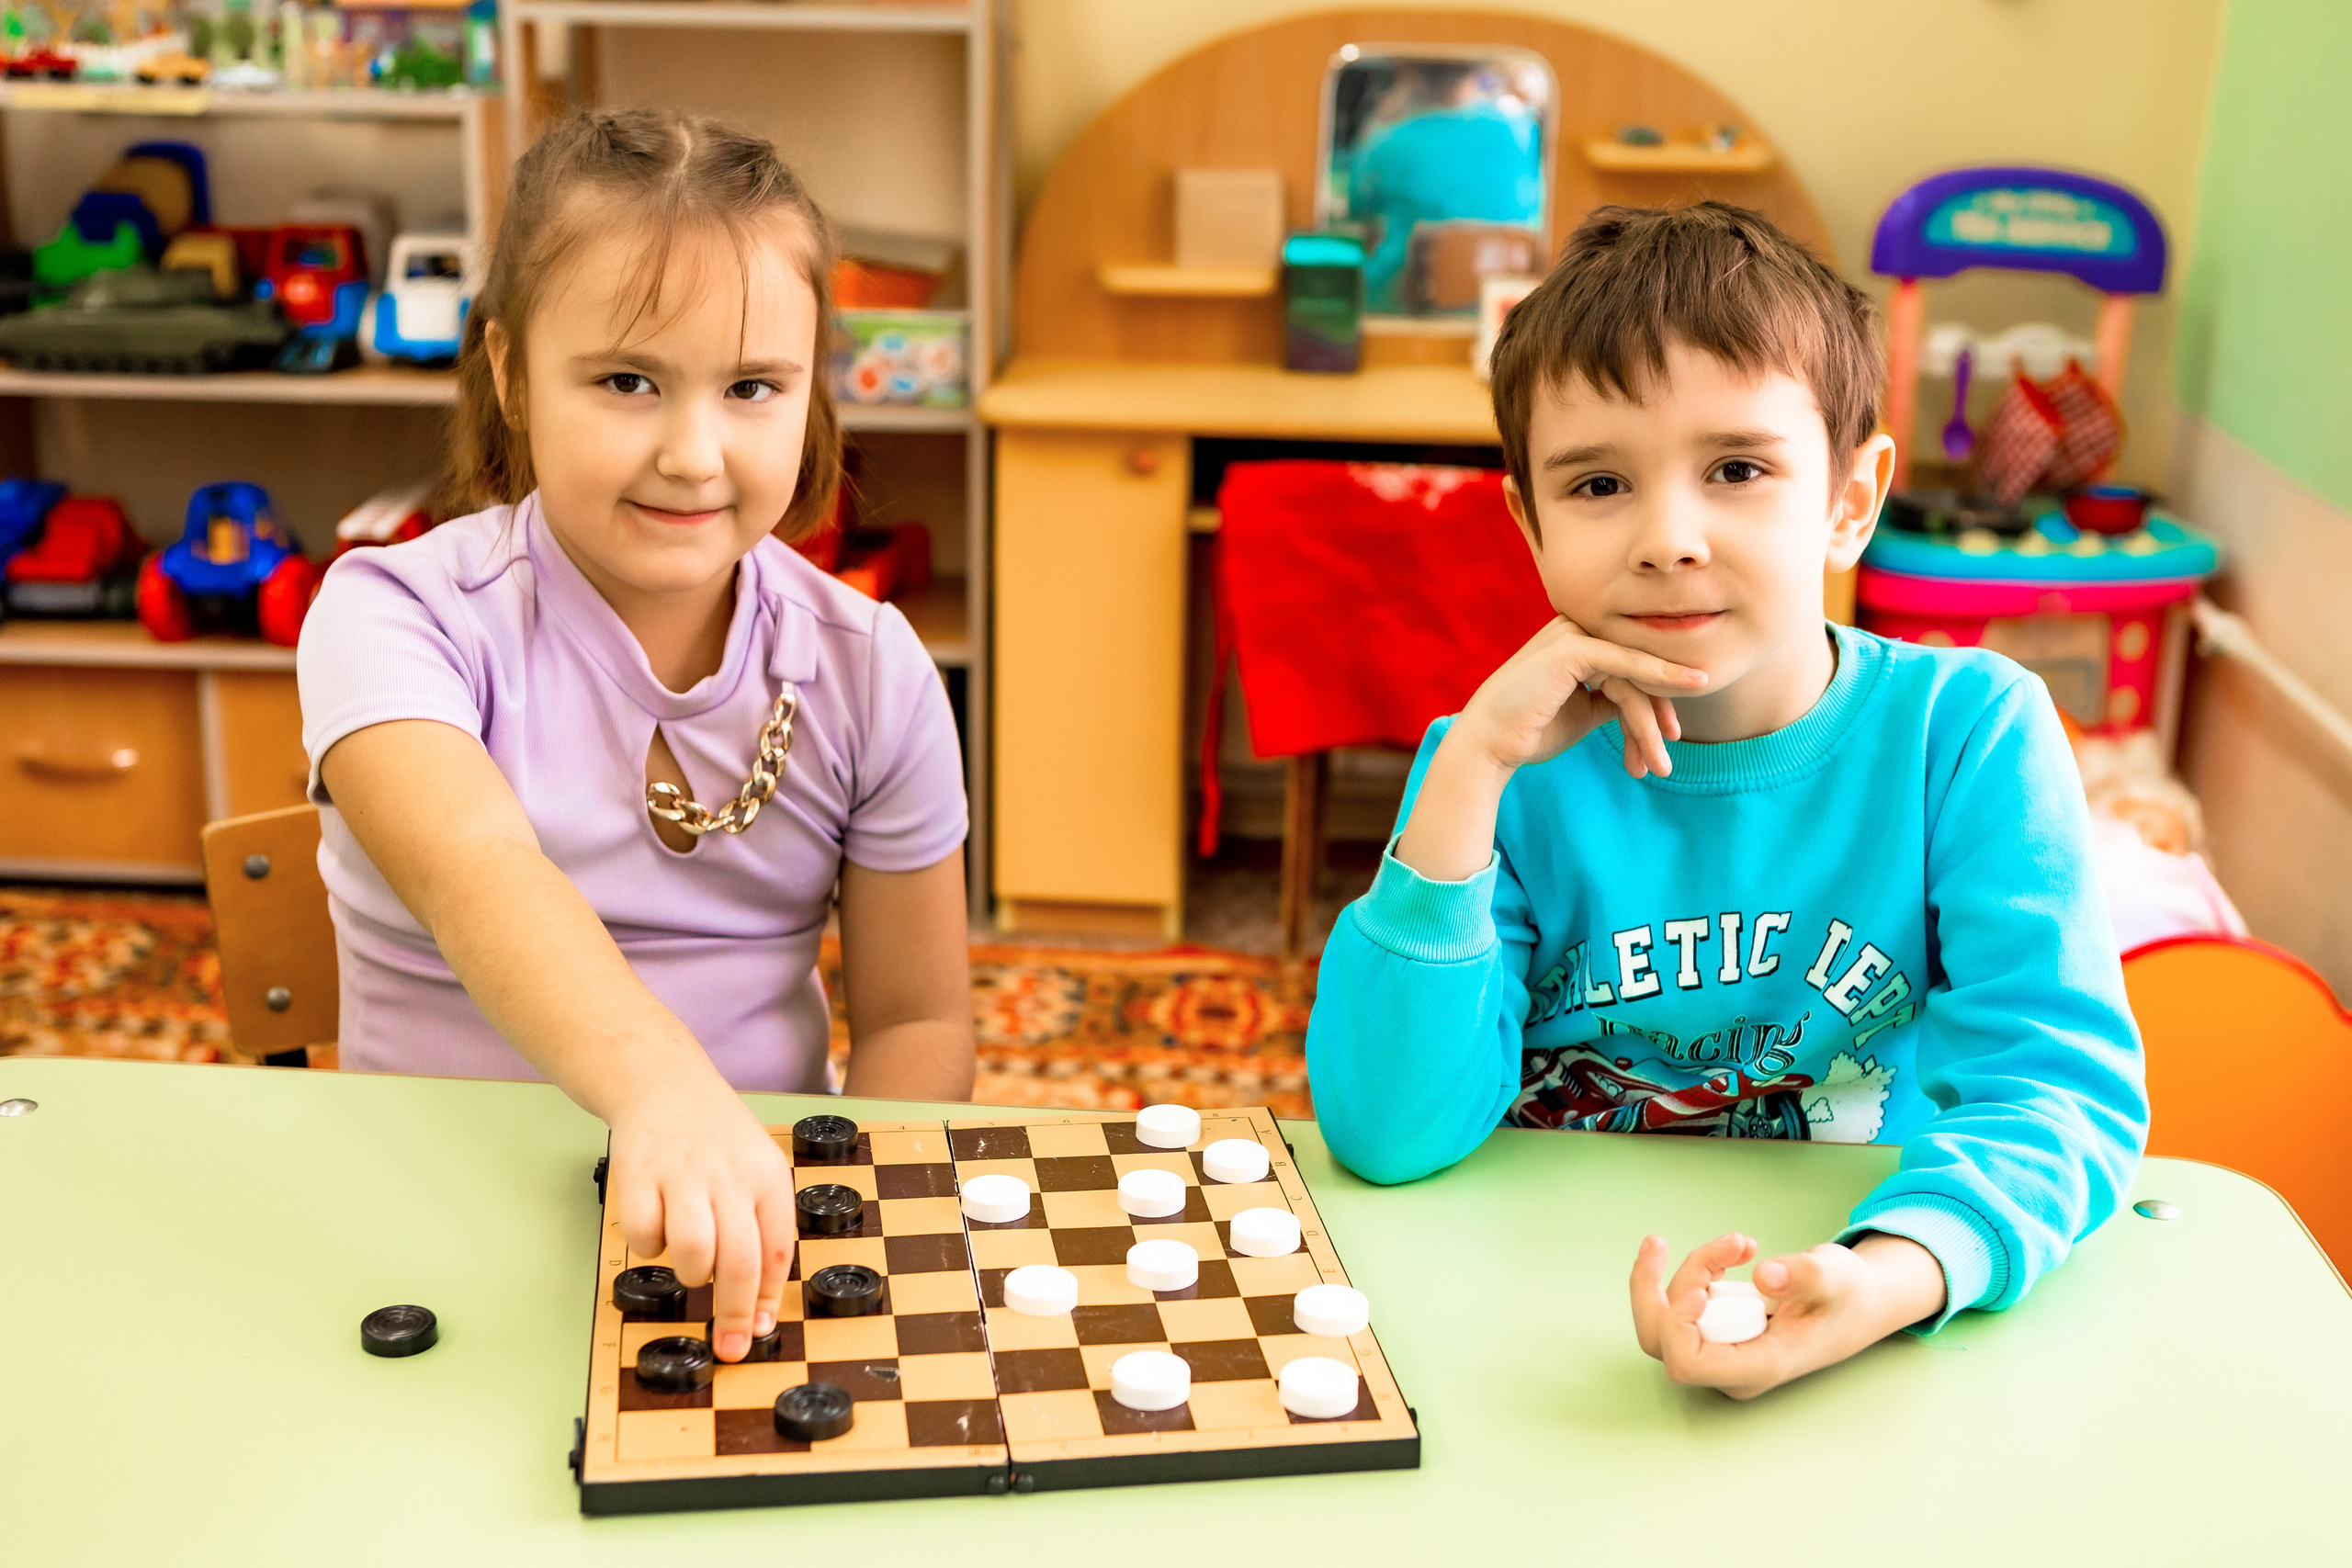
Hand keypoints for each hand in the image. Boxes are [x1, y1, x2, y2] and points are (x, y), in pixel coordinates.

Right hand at [608, 1081, 799, 1362]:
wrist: (664, 1082)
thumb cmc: (717, 1140)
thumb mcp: (757, 1170)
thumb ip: (763, 1229)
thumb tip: (762, 1304)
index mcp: (767, 1176)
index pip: (778, 1249)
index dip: (769, 1299)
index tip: (761, 1331)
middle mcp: (729, 1175)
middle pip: (739, 1261)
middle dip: (735, 1314)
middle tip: (730, 1345)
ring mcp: (682, 1175)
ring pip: (694, 1252)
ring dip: (692, 1274)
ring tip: (691, 1263)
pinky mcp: (638, 1175)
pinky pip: (643, 1235)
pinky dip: (648, 1247)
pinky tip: (656, 1226)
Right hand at [1455, 616, 1709, 780]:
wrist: (1488, 744)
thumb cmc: (1530, 729)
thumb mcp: (1583, 711)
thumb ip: (1614, 698)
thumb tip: (1652, 702)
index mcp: (1575, 638)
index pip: (1628, 664)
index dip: (1654, 701)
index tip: (1666, 742)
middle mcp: (1575, 628)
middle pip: (1637, 667)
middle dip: (1657, 715)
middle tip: (1665, 763)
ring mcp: (1573, 633)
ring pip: (1634, 675)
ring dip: (1650, 725)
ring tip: (1659, 767)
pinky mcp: (1573, 647)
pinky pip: (1626, 667)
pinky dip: (1653, 694)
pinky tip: (1669, 729)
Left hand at [1629, 1231, 1948, 1399]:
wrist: (1857, 1303)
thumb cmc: (1848, 1296)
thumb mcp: (1836, 1276)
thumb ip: (1805, 1275)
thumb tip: (1766, 1275)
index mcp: (1758, 1366)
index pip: (1687, 1363)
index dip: (1677, 1324)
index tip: (1703, 1287)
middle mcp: (1730, 1367)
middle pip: (1658, 1340)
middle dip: (1652, 1286)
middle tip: (1661, 1242)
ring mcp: (1720, 1351)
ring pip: (1666, 1316)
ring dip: (1689, 1270)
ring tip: (1739, 1244)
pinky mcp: (1716, 1332)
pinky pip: (1679, 1306)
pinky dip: (1694, 1272)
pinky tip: (1729, 1252)